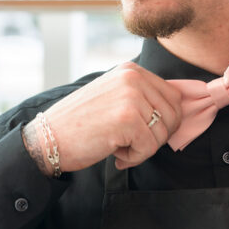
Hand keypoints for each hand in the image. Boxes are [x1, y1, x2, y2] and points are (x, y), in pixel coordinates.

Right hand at [24, 63, 182, 173]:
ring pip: (162, 133)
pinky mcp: (128, 119)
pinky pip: (149, 147)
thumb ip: (143, 97)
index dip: (164, 122)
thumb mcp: (114, 98)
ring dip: (143, 148)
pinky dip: (135, 157)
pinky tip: (115, 153)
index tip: (142, 132)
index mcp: (131, 71)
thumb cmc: (81, 124)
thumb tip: (181, 109)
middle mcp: (133, 78)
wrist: (47, 139)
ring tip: (118, 146)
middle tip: (131, 143)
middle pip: (174, 115)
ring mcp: (131, 97)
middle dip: (156, 136)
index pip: (173, 97)